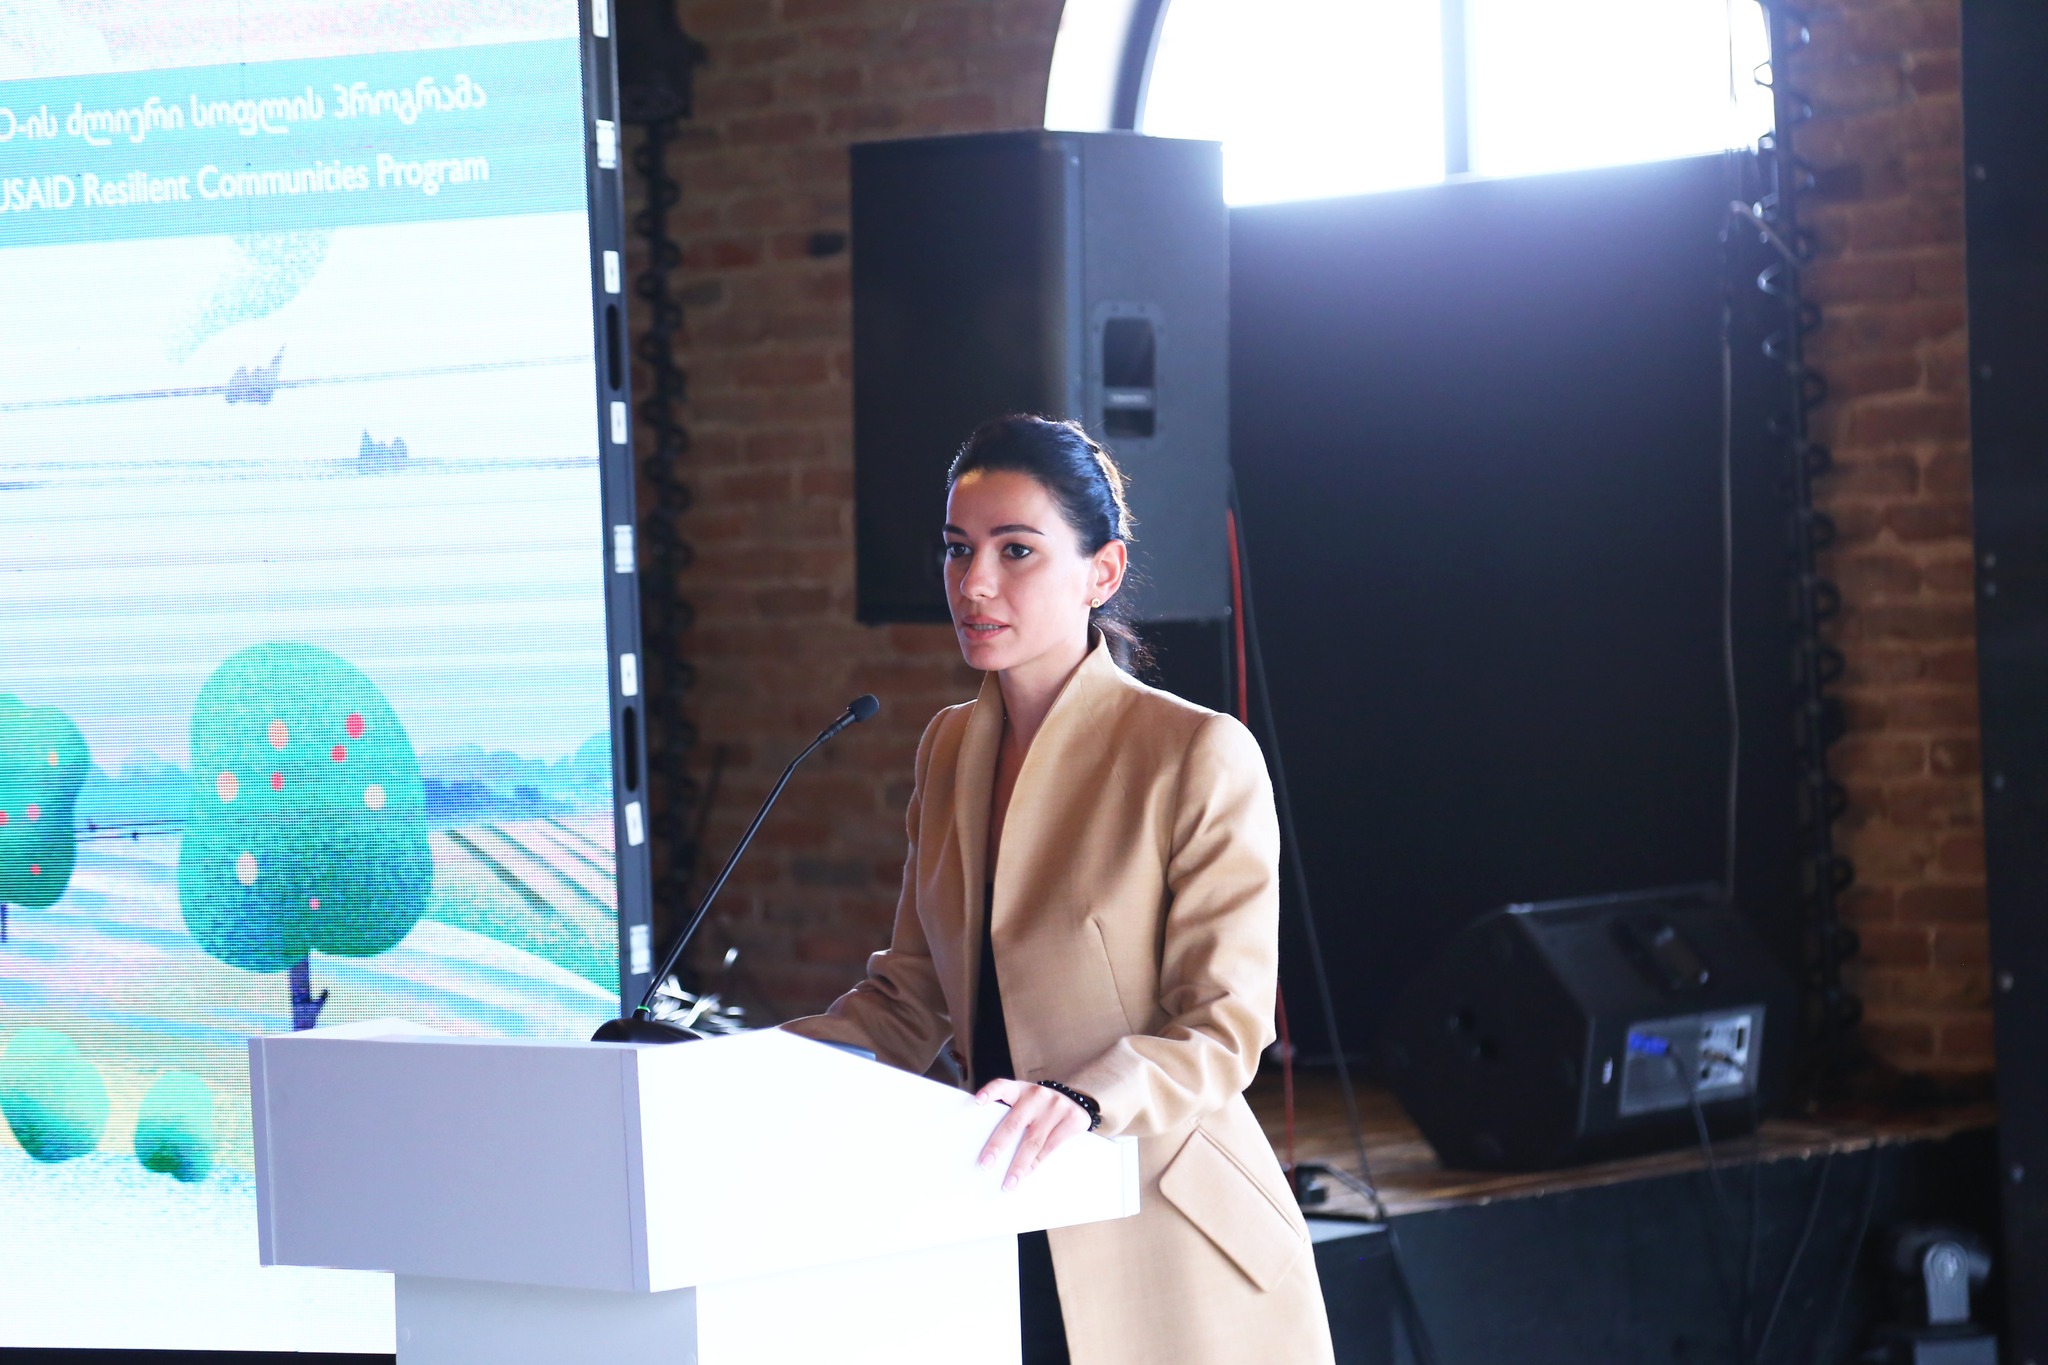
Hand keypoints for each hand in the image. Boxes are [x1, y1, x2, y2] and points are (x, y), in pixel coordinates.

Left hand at [974, 1078, 1091, 1190]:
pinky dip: (1037, 1163)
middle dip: (998, 1146)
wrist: (1076, 1102)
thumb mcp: (1026, 1105)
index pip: (1003, 1086)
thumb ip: (1012, 1117)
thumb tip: (992, 1152)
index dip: (990, 1092)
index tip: (977, 1101)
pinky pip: (1050, 1147)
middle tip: (985, 1164)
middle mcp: (1037, 1095)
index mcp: (1021, 1089)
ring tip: (1009, 1183)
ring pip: (1033, 1141)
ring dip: (1019, 1165)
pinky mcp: (1073, 1119)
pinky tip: (1027, 1173)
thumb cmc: (1041, 1109)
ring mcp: (1056, 1106)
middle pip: (1014, 1123)